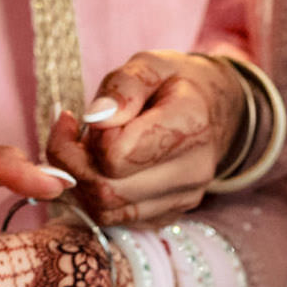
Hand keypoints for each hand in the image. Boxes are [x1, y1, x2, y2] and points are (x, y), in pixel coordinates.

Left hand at [53, 52, 248, 224]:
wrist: (213, 113)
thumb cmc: (173, 85)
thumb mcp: (150, 65)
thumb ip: (122, 87)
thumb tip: (95, 118)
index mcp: (189, 126)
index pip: (117, 154)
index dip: (92, 136)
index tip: (89, 117)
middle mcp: (192, 171)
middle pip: (107, 190)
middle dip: (75, 163)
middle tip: (73, 136)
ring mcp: (183, 199)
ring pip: (106, 212)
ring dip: (81, 182)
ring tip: (86, 151)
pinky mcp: (169, 216)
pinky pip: (115, 220)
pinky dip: (95, 197)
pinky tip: (101, 169)